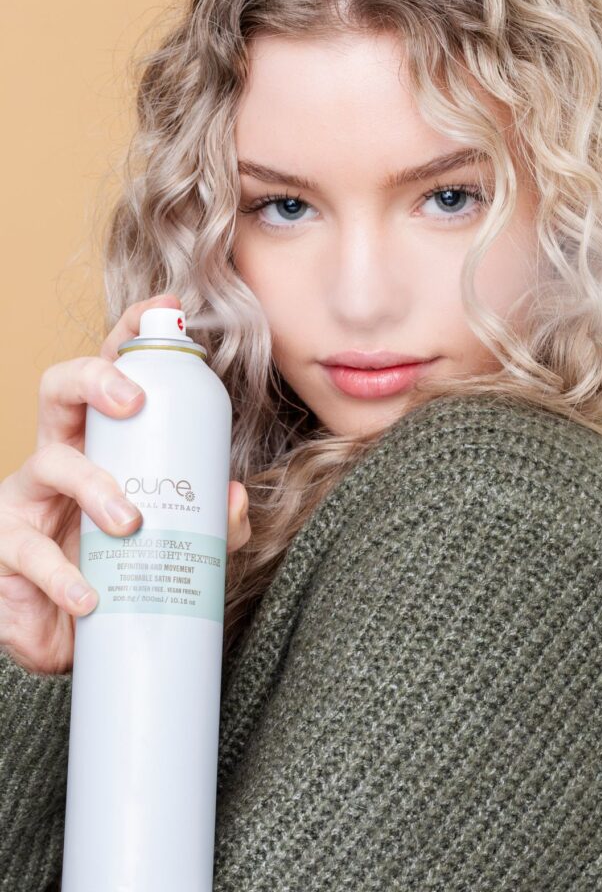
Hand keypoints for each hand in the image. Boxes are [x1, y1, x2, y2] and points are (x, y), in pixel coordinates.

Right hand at [0, 294, 248, 675]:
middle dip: (95, 378)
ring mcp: (29, 497)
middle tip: (133, 399)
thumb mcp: (175, 543)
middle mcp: (61, 453)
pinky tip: (89, 597)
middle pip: (60, 387)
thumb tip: (235, 498)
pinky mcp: (7, 546)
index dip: (133, 333)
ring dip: (94, 487)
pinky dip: (63, 576)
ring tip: (129, 523)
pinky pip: (28, 552)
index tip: (168, 309)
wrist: (73, 635)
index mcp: (102, 440)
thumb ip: (211, 525)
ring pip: (50, 463)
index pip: (113, 371)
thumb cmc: (123, 567)